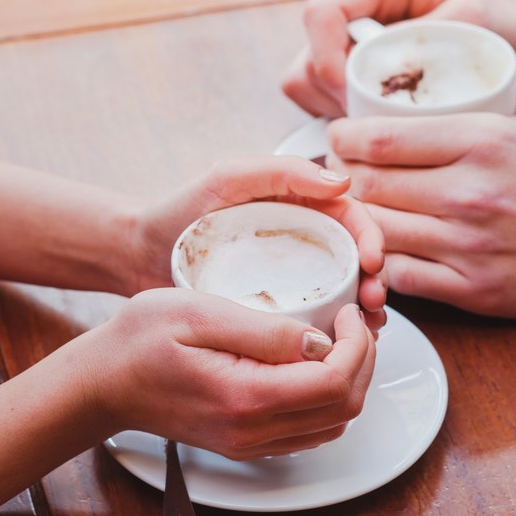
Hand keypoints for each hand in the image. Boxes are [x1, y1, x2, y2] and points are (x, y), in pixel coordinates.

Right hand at [85, 288, 376, 458]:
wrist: (102, 384)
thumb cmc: (140, 340)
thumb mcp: (199, 313)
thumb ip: (264, 330)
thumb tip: (319, 339)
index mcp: (246, 398)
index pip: (335, 384)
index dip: (358, 345)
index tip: (348, 311)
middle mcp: (254, 431)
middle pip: (344, 408)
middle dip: (362, 361)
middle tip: (351, 321)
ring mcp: (250, 442)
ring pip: (333, 423)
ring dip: (349, 380)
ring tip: (338, 338)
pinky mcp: (246, 441)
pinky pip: (309, 430)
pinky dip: (327, 397)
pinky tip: (314, 362)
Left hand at [132, 155, 386, 329]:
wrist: (140, 256)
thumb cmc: (180, 212)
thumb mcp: (228, 179)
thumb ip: (280, 172)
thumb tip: (341, 181)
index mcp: (300, 205)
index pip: (351, 217)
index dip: (371, 237)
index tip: (371, 262)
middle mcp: (303, 240)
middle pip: (356, 258)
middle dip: (375, 280)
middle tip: (373, 302)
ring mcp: (292, 276)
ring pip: (344, 291)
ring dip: (364, 310)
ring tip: (365, 328)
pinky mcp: (277, 307)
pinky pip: (316, 318)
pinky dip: (335, 331)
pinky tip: (339, 344)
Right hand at [281, 0, 515, 117]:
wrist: (504, 28)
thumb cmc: (493, 17)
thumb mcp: (475, 18)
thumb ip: (433, 37)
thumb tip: (393, 68)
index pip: (322, 13)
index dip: (327, 59)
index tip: (355, 95)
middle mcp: (355, 10)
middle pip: (308, 58)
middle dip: (335, 97)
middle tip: (378, 120)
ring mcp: (345, 43)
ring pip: (305, 84)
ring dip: (336, 112)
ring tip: (382, 124)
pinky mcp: (346, 72)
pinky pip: (318, 101)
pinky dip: (339, 119)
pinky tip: (376, 127)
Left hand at [325, 60, 515, 323]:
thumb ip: (505, 75)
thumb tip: (466, 46)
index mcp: (483, 141)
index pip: (379, 138)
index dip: (343, 137)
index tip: (339, 136)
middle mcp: (469, 194)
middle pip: (367, 184)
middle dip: (343, 176)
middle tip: (341, 173)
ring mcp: (470, 247)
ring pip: (377, 232)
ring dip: (359, 220)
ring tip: (357, 209)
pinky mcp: (476, 291)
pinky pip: (402, 279)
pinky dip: (384, 264)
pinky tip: (386, 250)